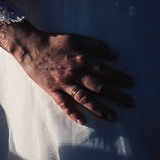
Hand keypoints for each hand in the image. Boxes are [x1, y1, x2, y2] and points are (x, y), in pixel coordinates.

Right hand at [0, 21, 134, 125]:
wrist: (29, 46)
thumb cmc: (53, 41)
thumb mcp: (76, 37)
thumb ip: (96, 45)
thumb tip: (114, 55)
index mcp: (81, 58)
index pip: (105, 71)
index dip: (119, 77)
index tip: (130, 83)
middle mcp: (74, 72)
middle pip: (99, 86)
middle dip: (116, 95)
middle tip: (130, 103)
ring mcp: (63, 83)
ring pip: (84, 98)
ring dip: (99, 108)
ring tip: (112, 116)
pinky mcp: (52, 90)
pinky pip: (63, 104)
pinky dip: (73, 113)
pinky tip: (84, 121)